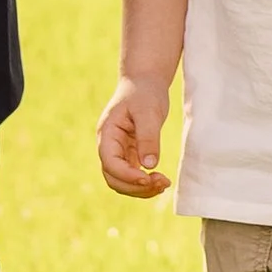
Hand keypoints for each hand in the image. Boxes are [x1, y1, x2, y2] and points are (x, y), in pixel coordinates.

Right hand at [97, 75, 171, 197]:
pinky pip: (133, 176)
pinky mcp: (129, 154)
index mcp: (107, 134)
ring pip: (122, 181)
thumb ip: (148, 137)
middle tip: (162, 183)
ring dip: (141, 189)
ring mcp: (118, 152)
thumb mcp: (148, 112)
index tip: (148, 178)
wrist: (145, 82)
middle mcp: (109, 146)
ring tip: (164, 184)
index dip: (127, 175)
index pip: (110, 163)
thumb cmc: (144, 93)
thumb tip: (150, 165)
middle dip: (135, 187)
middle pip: (113, 178)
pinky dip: (145, 183)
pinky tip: (161, 181)